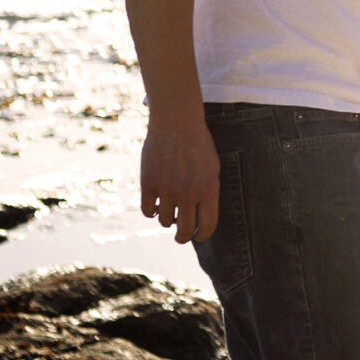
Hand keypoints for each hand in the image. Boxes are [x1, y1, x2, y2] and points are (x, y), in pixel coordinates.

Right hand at [139, 114, 219, 243]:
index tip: (198, 237)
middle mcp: (188, 194)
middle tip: (181, 236)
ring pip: (164, 221)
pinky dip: (151, 212)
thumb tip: (201, 219)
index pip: (207, 226)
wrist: (177, 122)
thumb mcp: (212, 168)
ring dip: (167, 221)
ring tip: (169, 213)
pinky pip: (147, 211)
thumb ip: (208, 193)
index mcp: (209, 190)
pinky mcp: (148, 183)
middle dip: (183, 237)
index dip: (203, 236)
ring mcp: (167, 189)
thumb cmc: (198, 144)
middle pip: (184, 230)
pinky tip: (155, 205)